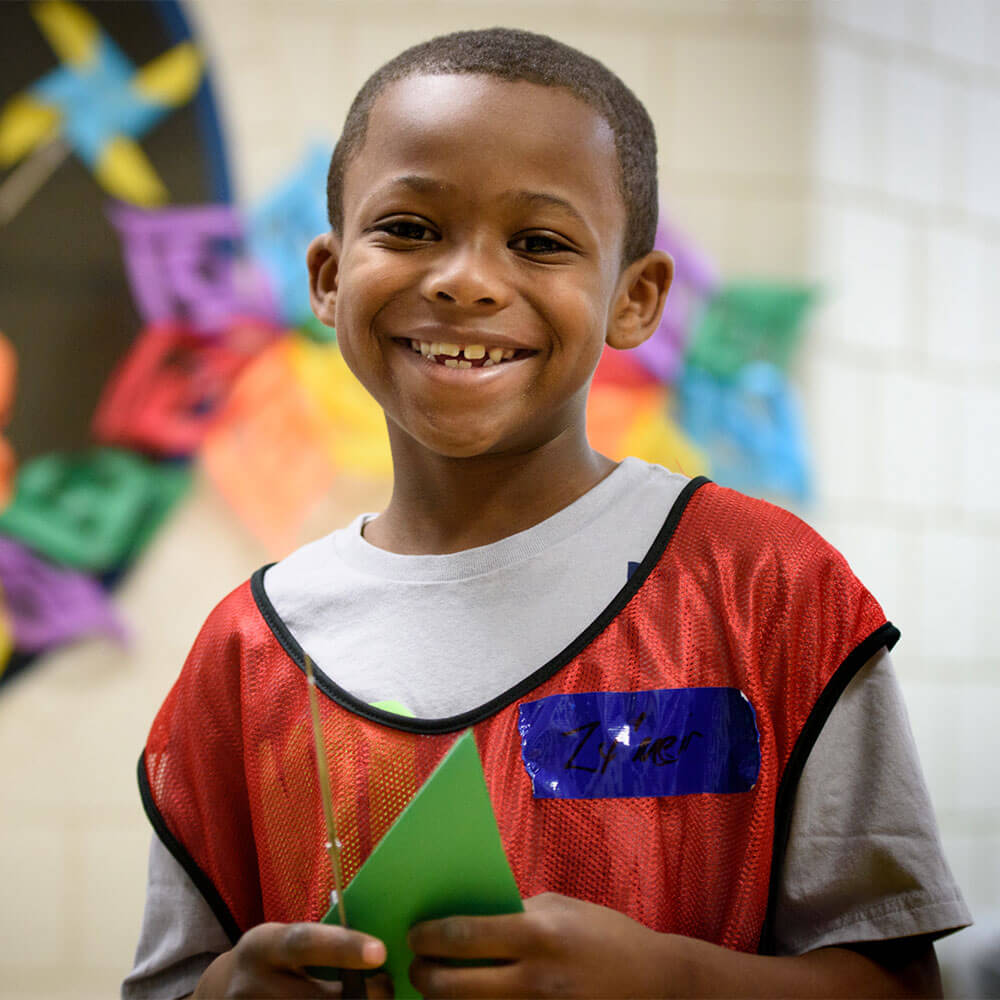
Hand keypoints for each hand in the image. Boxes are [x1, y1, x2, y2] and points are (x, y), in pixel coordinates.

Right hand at [193, 921, 391, 997]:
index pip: (303, 943)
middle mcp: (250, 985)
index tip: (379, 952)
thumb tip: (376, 955)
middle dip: (360, 996)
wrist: (225, 991)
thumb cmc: (274, 961)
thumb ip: (320, 946)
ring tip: (368, 998)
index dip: (342, 947)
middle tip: (385, 988)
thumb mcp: (284, 942)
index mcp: (262, 946)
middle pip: (316, 999)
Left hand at [408, 892, 667, 997]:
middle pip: (453, 988)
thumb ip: (513, 914)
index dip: (428, 937)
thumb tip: (463, 918)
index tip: (415, 935)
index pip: (463, 935)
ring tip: (437, 989)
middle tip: (416, 968)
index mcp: (538, 935)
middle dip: (423, 978)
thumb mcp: (560, 909)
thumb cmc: (604, 936)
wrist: (658, 984)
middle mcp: (534, 980)